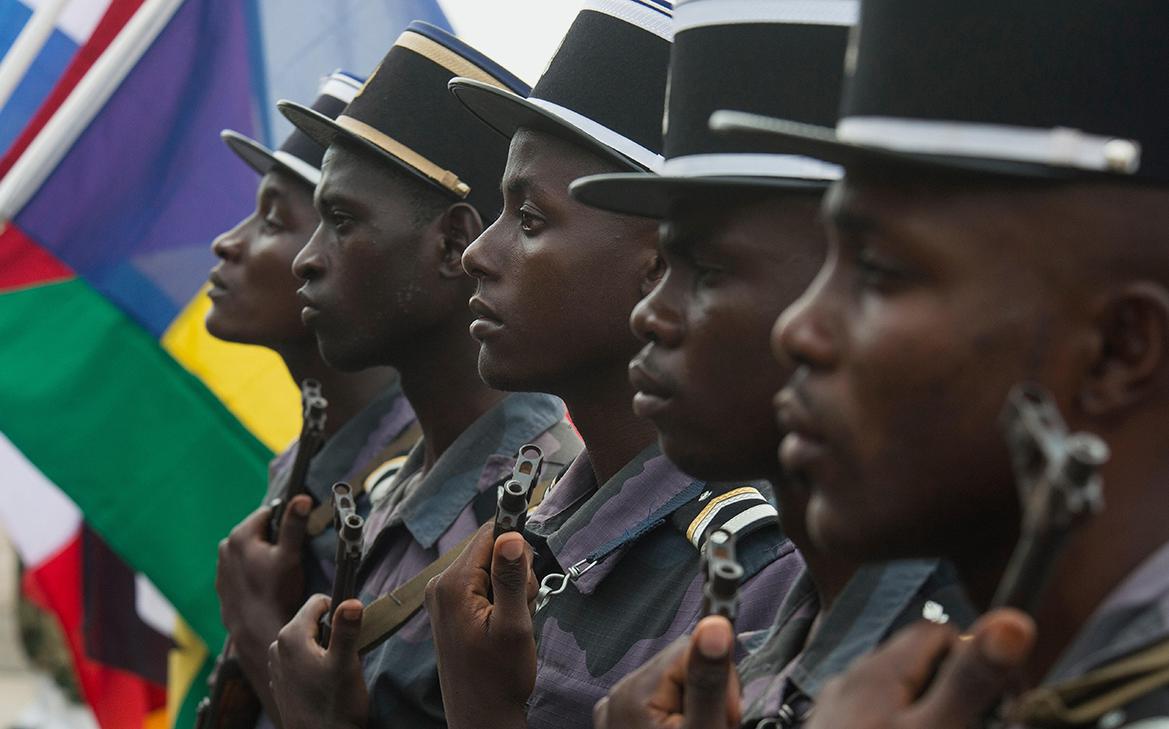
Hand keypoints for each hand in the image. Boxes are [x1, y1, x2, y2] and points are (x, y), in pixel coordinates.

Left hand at [215, 494, 310, 712]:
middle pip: (258, 533)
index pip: (269, 514)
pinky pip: (243, 570)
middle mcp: (226, 548)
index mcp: (240, 535)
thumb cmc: (276, 592)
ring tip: (279, 576)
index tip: (296, 540)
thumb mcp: (290, 556)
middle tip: (289, 560)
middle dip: (274, 541)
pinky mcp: (224, 585)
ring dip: (264, 557)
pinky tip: (267, 587)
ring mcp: (223, 568)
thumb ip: (294, 524)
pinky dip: (254, 573)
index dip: (286, 523)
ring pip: (251, 552)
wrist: (257, 631)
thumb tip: (301, 498)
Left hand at [268, 595, 367, 728]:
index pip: (317, 602)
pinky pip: (299, 658)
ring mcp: (276, 665)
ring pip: (306, 640)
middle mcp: (277, 646)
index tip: (349, 634)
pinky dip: (313, 663)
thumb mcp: (345, 663)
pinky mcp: (280, 680)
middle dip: (331, 633)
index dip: (338, 612)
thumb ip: (346, 629)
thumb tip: (351, 601)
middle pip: (311, 621)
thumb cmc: (334, 706)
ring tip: (333, 674)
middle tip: (343, 658)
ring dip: (322, 649)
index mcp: (291, 636)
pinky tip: (322, 685)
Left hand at [425, 523, 538, 728]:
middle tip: (518, 610)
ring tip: (510, 624)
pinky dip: (500, 599)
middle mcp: (442, 585)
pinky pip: (483, 584)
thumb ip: (511, 578)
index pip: (490, 534)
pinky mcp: (451, 607)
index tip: (526, 577)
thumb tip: (510, 534)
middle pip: (491, 550)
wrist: (481, 715)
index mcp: (454, 584)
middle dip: (515, 574)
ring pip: (491, 568)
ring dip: (511, 589)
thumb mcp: (513, 626)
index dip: (516, 549)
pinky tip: (501, 625)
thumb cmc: (499, 677)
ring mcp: (444, 596)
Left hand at [594, 616, 740, 728]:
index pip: (692, 649)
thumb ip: (708, 679)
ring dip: (693, 704)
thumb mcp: (703, 728)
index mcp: (635, 688)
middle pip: (682, 666)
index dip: (720, 678)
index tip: (727, 713)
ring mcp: (616, 711)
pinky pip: (656, 704)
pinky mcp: (621, 725)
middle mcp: (619, 692)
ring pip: (672, 684)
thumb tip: (715, 623)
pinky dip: (674, 716)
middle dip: (706, 692)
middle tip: (715, 726)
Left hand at [806, 609, 1035, 728]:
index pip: (939, 633)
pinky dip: (902, 726)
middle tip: (982, 725)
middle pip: (920, 664)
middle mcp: (852, 681)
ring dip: (931, 712)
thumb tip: (1010, 621)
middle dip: (956, 691)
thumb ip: (968, 681)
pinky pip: (876, 719)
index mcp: (879, 670)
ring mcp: (837, 710)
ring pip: (899, 694)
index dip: (976, 659)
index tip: (1003, 699)